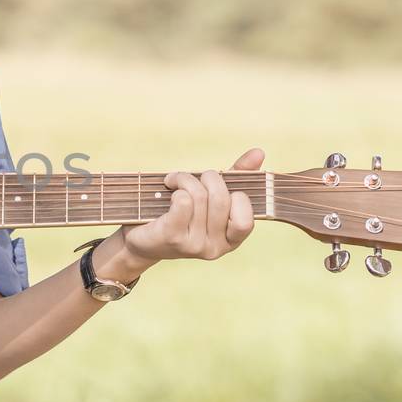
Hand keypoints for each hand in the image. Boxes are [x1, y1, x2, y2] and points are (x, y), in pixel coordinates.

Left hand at [111, 147, 264, 267]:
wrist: (143, 237)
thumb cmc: (181, 212)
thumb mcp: (211, 195)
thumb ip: (237, 176)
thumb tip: (259, 152)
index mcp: (231, 240)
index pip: (247, 219)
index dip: (236, 196)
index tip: (219, 188)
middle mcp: (216, 248)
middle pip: (221, 199)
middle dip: (206, 177)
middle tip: (191, 177)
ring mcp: (194, 246)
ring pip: (200, 196)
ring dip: (185, 178)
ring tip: (175, 180)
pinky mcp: (172, 238)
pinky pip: (183, 202)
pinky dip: (176, 187)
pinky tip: (169, 190)